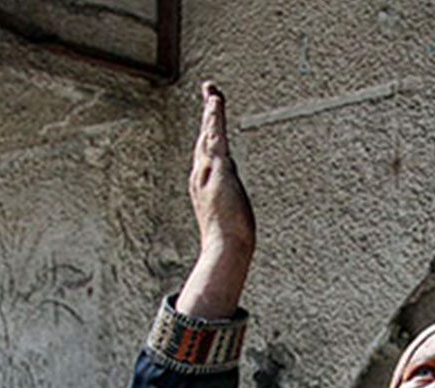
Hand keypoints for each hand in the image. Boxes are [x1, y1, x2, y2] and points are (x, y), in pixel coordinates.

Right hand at [178, 81, 255, 317]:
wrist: (225, 248)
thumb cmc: (228, 238)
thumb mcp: (228, 213)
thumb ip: (228, 199)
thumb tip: (232, 199)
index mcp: (203, 182)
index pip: (206, 150)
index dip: (207, 130)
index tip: (211, 113)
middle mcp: (202, 174)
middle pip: (204, 137)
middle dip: (208, 113)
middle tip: (210, 90)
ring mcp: (209, 171)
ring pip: (209, 134)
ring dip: (212, 111)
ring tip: (214, 92)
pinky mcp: (219, 170)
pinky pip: (218, 138)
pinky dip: (216, 119)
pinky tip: (216, 104)